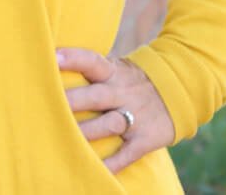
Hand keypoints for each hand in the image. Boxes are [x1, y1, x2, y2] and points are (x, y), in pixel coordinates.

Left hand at [56, 48, 174, 173]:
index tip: (54, 57)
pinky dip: (112, 163)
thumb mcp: (115, 68)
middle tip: (48, 104)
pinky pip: (127, 153)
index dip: (74, 58)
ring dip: (87, 132)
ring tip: (63, 137)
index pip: (92, 61)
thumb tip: (50, 63)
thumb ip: (91, 69)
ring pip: (109, 124)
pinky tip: (95, 168)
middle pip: (96, 96)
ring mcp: (135, 116)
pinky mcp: (144, 139)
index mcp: (113, 72)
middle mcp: (122, 92)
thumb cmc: (129, 80)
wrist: (177, 90)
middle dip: (74, 101)